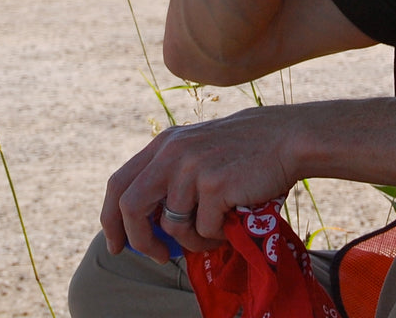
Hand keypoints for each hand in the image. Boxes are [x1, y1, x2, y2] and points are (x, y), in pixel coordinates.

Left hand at [100, 107, 299, 262]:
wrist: (284, 138)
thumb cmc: (242, 151)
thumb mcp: (196, 151)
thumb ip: (169, 176)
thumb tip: (144, 225)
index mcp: (163, 145)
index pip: (118, 184)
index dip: (110, 219)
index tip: (116, 244)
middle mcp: (171, 154)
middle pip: (131, 206)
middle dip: (139, 240)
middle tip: (157, 256)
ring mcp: (192, 168)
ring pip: (173, 226)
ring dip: (193, 240)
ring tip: (215, 230)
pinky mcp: (215, 185)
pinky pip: (204, 230)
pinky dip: (216, 236)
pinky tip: (232, 222)